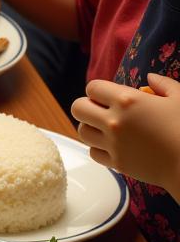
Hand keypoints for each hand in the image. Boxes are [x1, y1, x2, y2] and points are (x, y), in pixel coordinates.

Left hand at [72, 75, 179, 196]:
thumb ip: (163, 84)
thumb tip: (149, 78)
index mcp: (127, 100)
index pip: (92, 88)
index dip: (98, 90)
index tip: (107, 96)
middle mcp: (113, 121)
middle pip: (78, 108)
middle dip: (86, 106)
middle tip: (99, 110)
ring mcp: (112, 143)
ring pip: (82, 131)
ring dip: (90, 126)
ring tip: (104, 127)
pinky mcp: (115, 163)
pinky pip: (92, 152)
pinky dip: (98, 147)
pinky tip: (111, 144)